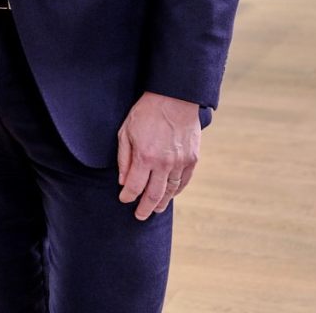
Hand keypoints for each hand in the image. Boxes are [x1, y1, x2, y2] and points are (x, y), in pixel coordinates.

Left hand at [117, 91, 200, 219]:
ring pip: (171, 191)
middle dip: (145, 208)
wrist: (174, 99)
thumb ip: (124, 158)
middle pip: (153, 195)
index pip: (134, 187)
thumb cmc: (145, 113)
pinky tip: (170, 195)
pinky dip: (176, 191)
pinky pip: (184, 181)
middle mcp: (163, 163)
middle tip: (139, 216)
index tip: (123, 200)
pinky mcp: (192, 159)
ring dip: (162, 203)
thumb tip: (123, 181)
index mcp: (144, 157)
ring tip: (155, 209)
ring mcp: (180, 163)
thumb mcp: (125, 131)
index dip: (128, 197)